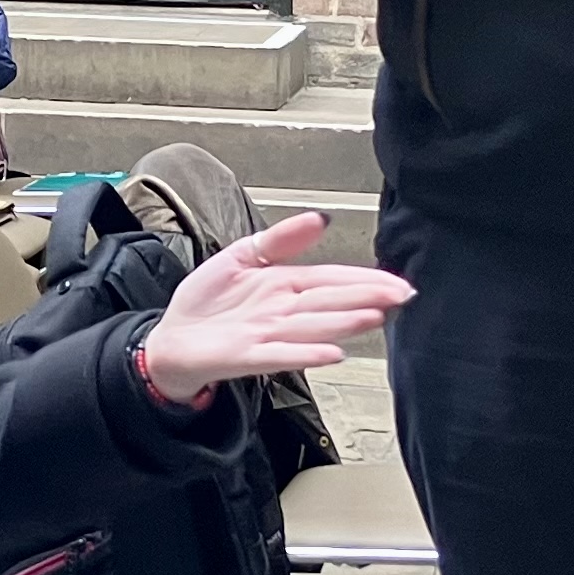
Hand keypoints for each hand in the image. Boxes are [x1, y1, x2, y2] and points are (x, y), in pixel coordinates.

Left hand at [140, 209, 414, 403]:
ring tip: (375, 317)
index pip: (332, 279)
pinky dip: (305, 353)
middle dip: (366, 298)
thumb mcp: (242, 256)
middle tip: (402, 297)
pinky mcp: (245, 356)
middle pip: (330, 302)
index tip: (398, 282)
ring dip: (344, 323)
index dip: (365, 279)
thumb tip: (320, 218)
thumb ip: (280, 239)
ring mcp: (266, 335)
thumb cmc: (208, 302)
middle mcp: (282, 312)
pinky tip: (333, 354)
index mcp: (284, 286)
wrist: (171, 338)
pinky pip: (279, 355)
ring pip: (312, 327)